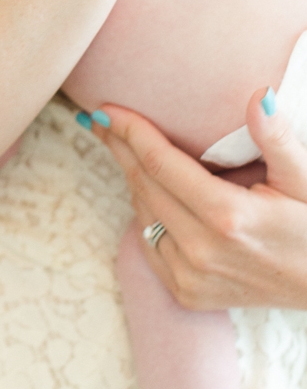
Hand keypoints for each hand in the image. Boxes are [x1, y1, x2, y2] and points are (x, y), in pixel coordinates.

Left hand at [93, 93, 306, 309]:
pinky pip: (149, 243)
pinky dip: (146, 212)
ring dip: (132, 178)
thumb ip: (277, 138)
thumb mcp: (304, 179)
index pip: (159, 163)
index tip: (107, 109)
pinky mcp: (187, 293)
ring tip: (122, 147)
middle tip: (102, 120)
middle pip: (143, 185)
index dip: (129, 131)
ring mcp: (191, 277)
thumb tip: (260, 95)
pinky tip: (148, 189)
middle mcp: (201, 250)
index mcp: (227, 216)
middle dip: (119, 147)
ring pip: (142, 214)